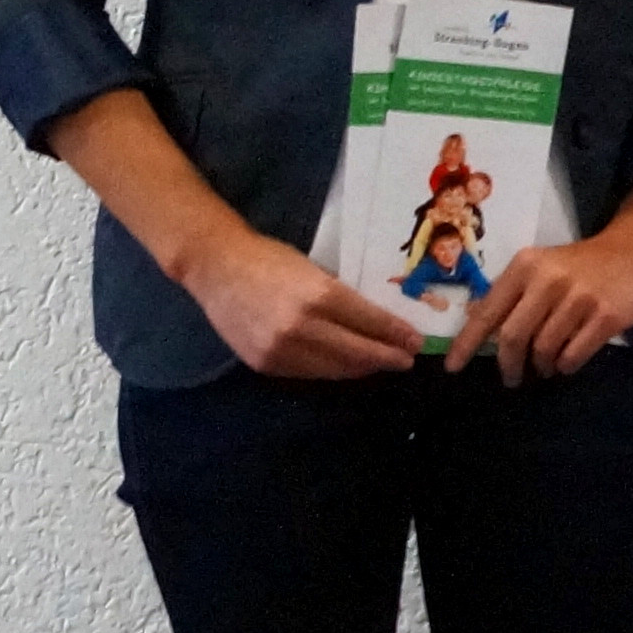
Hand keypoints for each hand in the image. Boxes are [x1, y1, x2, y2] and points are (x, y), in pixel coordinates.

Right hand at [50, 86, 413, 377]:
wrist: (216, 267)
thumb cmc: (270, 260)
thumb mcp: (315, 270)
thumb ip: (342, 298)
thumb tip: (378, 321)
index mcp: (319, 296)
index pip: (369, 323)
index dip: (395, 335)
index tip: (416, 342)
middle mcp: (300, 327)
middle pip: (356, 352)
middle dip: (386, 357)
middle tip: (406, 359)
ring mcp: (279, 349)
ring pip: (334, 368)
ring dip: (361, 368)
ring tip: (381, 364)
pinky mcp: (264, 363)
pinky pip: (308, 373)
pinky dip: (331, 371)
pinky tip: (346, 367)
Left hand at [448, 187, 632, 383]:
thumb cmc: (585, 263)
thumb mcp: (544, 267)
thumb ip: (514, 294)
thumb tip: (478, 326)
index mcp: (526, 266)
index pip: (488, 311)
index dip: (467, 343)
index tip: (453, 367)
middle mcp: (549, 280)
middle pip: (513, 337)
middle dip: (509, 365)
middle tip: (512, 378)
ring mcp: (580, 298)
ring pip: (544, 349)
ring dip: (542, 366)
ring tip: (547, 366)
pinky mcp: (607, 316)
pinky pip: (573, 355)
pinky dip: (566, 365)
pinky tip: (568, 361)